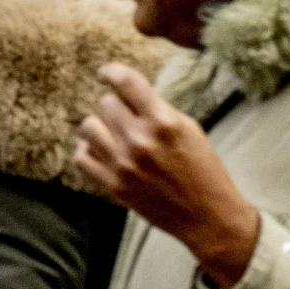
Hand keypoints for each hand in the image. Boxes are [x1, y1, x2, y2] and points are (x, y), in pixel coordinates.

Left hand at [73, 64, 260, 287]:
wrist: (208, 216)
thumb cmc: (204, 171)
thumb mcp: (191, 131)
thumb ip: (159, 111)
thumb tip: (130, 94)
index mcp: (164, 122)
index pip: (125, 82)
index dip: (111, 72)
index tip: (106, 73)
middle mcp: (140, 140)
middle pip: (105, 103)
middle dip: (116, 106)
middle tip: (127, 116)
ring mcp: (123, 163)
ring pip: (88, 126)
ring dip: (100, 126)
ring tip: (113, 133)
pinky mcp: (113, 183)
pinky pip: (81, 156)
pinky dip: (90, 150)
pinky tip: (104, 151)